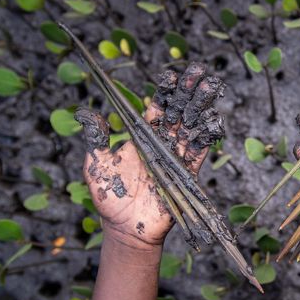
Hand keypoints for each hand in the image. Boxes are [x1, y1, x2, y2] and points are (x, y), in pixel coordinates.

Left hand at [75, 63, 224, 250]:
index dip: (166, 92)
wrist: (125, 228)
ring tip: (210, 86)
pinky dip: (206, 137)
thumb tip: (86, 113)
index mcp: (143, 137)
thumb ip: (96, 139)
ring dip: (201, 107)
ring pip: (192, 126)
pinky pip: (199, 152)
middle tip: (199, 71)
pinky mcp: (187, 174)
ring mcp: (176, 158)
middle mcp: (162, 143)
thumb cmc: (109, 198)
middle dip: (189, 91)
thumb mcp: (96, 165)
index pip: (158, 108)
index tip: (172, 76)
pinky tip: (213, 120)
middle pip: (179, 111)